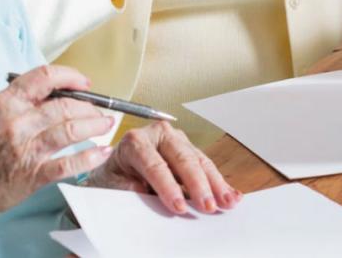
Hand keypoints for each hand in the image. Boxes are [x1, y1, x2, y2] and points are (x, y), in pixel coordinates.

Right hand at [0, 66, 114, 237]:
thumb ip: (21, 102)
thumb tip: (56, 93)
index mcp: (5, 102)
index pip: (45, 76)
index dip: (71, 76)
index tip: (84, 83)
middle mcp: (16, 122)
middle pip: (65, 104)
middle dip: (90, 106)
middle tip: (99, 110)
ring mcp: (25, 149)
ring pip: (71, 129)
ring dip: (95, 126)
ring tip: (106, 125)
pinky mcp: (32, 175)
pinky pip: (68, 163)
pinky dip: (90, 157)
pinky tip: (102, 153)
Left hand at [86, 121, 241, 214]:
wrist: (114, 169)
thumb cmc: (113, 176)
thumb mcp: (111, 183)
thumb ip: (125, 187)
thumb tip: (143, 191)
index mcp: (135, 141)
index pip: (155, 165)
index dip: (168, 187)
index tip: (178, 207)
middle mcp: (158, 135)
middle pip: (182, 159)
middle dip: (197, 184)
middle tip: (207, 206)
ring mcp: (176, 140)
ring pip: (199, 160)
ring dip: (215, 183)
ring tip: (227, 201)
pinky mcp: (188, 148)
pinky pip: (205, 164)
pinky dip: (219, 181)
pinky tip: (231, 194)